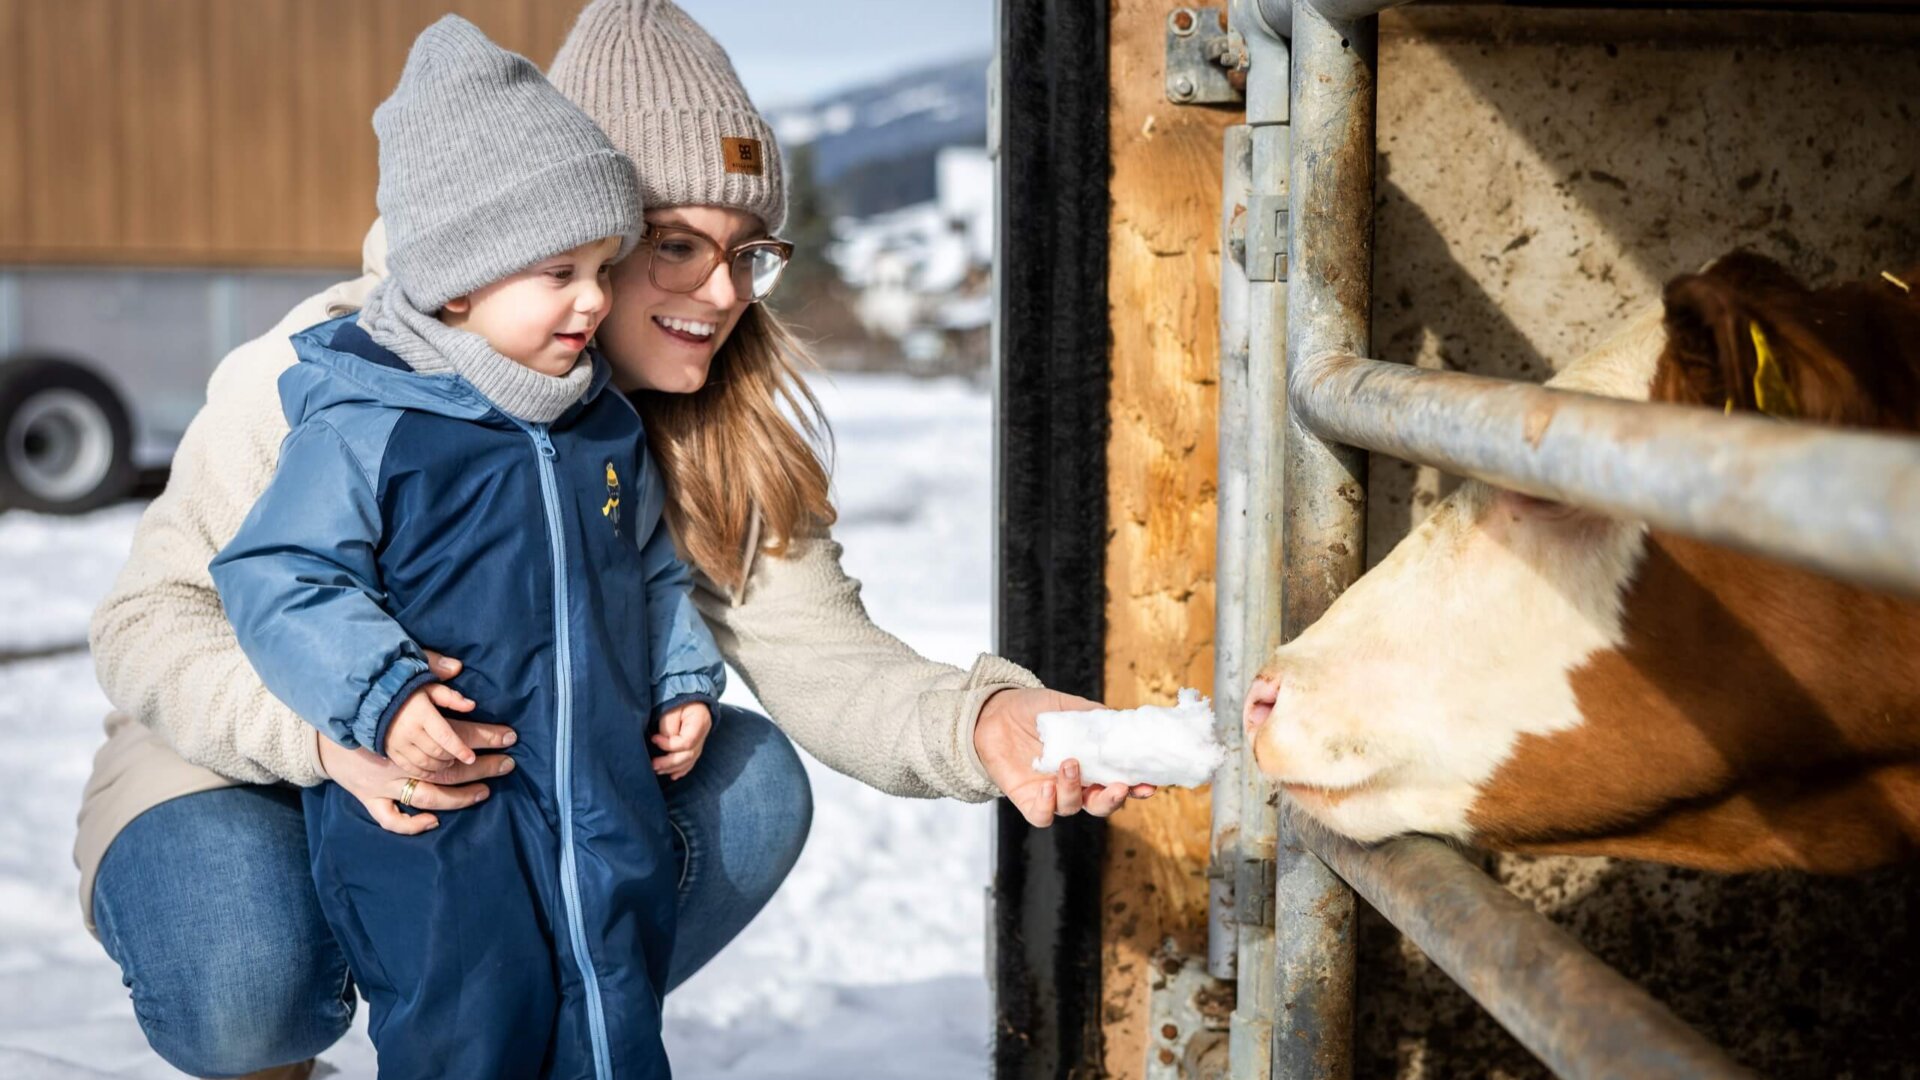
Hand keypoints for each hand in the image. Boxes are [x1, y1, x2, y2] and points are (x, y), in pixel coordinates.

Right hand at [316, 651, 518, 834]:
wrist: (326, 721)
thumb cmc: (371, 699)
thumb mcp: (402, 677)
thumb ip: (431, 670)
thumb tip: (458, 668)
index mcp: (410, 726)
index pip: (455, 734)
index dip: (484, 738)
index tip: (509, 739)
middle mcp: (400, 756)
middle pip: (449, 767)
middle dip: (483, 767)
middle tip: (509, 764)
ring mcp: (383, 780)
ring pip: (427, 794)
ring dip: (458, 796)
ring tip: (484, 791)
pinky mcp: (368, 795)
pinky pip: (390, 816)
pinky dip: (411, 824)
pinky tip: (434, 822)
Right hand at [384, 683, 479, 774]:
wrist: (373, 698)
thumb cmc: (408, 692)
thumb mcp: (430, 687)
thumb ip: (450, 696)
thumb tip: (471, 705)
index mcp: (422, 713)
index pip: (445, 736)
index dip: (460, 749)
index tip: (470, 758)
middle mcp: (409, 730)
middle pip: (436, 752)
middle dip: (451, 757)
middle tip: (458, 757)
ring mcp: (398, 743)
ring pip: (424, 762)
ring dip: (439, 766)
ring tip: (447, 762)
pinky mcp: (390, 751)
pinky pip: (409, 767)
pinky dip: (423, 772)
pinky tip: (432, 770)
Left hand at [652, 701, 711, 781]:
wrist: (690, 696)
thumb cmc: (679, 701)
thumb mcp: (672, 709)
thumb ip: (669, 728)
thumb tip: (663, 746)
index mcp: (700, 722)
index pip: (686, 742)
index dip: (669, 745)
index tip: (654, 738)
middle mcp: (703, 734)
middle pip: (689, 755)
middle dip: (669, 762)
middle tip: (653, 764)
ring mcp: (701, 741)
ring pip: (690, 760)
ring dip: (673, 768)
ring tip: (657, 770)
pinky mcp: (696, 745)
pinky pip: (691, 761)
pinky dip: (682, 769)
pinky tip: (673, 775)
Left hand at [973, 687, 1156, 827]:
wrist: (996, 712)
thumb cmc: (1035, 710)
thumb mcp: (1069, 707)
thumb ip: (1095, 717)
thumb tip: (1123, 723)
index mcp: (1091, 764)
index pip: (1119, 781)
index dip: (1136, 787)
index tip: (1148, 784)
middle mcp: (1075, 784)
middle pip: (1101, 805)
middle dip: (1113, 800)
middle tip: (1119, 787)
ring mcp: (1052, 793)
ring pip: (1072, 808)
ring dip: (1074, 790)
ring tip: (1069, 763)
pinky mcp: (1028, 800)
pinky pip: (1042, 815)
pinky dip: (1048, 806)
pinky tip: (1047, 787)